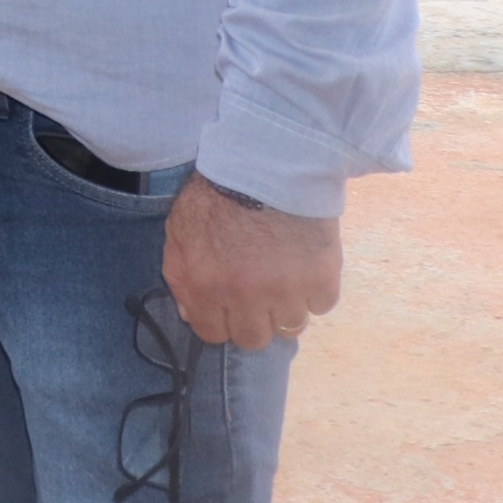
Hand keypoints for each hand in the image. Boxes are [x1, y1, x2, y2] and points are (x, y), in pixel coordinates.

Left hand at [163, 177, 341, 349]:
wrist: (266, 163)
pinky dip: (315, 291)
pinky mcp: (322, 279)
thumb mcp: (179, 233)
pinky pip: (321, 305)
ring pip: (290, 327)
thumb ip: (182, 278)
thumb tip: (192, 314)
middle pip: (253, 339)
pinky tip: (305, 266)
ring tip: (284, 277)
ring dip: (286, 307)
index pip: (213, 334)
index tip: (228, 305)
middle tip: (258, 295)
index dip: (220, 319)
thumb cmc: (216, 194)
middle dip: (253, 319)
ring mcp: (287, 292)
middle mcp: (245, 297)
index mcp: (205, 286)